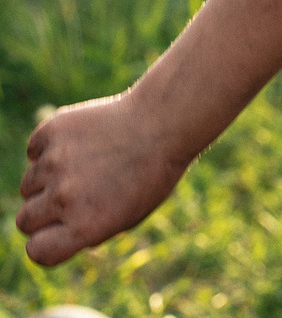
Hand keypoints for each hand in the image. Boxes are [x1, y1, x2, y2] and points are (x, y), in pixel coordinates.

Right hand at [15, 93, 190, 267]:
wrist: (165, 122)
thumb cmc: (151, 173)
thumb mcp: (128, 215)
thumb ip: (85, 231)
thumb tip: (48, 237)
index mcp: (84, 226)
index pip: (37, 252)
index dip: (45, 243)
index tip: (59, 231)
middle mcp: (64, 197)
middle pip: (25, 221)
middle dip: (43, 213)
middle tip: (74, 194)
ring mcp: (54, 164)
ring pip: (28, 185)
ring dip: (47, 180)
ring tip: (86, 164)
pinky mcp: (51, 132)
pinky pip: (34, 150)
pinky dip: (48, 148)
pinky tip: (81, 141)